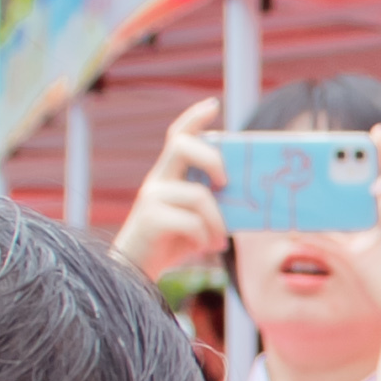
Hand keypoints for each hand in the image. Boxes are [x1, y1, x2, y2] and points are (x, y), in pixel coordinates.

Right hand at [116, 112, 232, 285]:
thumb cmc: (170, 244)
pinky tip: (202, 247)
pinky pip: (191, 222)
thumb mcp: (194, 219)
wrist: (134, 275)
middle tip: (226, 183)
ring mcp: (151, 197)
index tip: (214, 105)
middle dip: (212, 158)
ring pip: (198, 195)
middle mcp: (156, 180)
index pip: (177, 135)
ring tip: (218, 241)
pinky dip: (204, 237)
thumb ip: (211, 203)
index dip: (193, 118)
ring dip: (217, 222)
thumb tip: (246, 200)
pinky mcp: (149, 218)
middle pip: (181, 145)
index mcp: (167, 175)